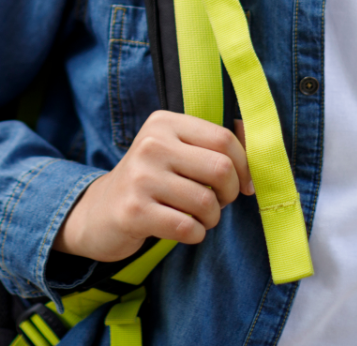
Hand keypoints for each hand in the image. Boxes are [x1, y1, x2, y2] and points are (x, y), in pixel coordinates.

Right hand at [53, 111, 253, 262]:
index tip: (244, 184)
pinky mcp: (134, 211)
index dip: (244, 167)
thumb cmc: (151, 180)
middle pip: (221, 170)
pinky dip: (195, 234)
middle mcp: (151, 144)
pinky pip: (188, 228)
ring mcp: (140, 177)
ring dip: (211, 219)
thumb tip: (256, 137)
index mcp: (164, 122)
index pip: (224, 139)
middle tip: (217, 202)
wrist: (100, 211)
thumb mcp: (176, 149)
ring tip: (197, 218)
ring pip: (207, 203)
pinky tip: (182, 229)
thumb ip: (214, 142)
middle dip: (229, 194)